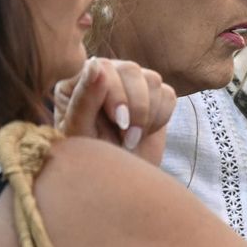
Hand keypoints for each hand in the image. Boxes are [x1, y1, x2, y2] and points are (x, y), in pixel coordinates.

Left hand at [53, 56, 175, 165]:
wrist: (118, 182)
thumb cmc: (91, 160)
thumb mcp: (81, 133)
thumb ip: (84, 98)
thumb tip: (95, 64)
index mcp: (78, 82)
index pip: (103, 66)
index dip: (116, 93)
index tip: (119, 123)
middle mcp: (105, 77)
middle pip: (131, 70)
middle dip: (136, 107)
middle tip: (129, 138)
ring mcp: (130, 85)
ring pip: (152, 80)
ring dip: (147, 115)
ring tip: (132, 139)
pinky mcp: (154, 96)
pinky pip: (168, 94)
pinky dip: (160, 118)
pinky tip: (144, 134)